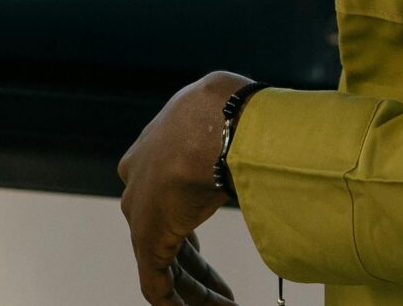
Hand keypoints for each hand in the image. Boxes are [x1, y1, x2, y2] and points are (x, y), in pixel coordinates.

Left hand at [118, 71, 248, 303]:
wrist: (216, 121)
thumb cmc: (229, 115)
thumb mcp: (225, 124)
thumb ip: (231, 144)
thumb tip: (264, 148)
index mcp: (153, 153)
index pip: (168, 203)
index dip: (189, 234)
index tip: (205, 255)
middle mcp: (138, 183)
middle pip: (169, 238)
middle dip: (199, 271)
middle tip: (225, 294)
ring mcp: (140, 211)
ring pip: (167, 265)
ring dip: (198, 293)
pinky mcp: (146, 238)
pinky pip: (156, 283)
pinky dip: (178, 303)